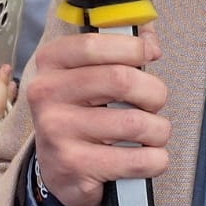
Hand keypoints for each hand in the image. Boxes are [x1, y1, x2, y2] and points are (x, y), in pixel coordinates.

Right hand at [26, 31, 168, 205]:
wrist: (58, 168)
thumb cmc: (82, 113)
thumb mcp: (87, 74)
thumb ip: (118, 49)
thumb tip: (149, 38)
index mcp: (50, 62)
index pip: (93, 45)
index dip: (131, 47)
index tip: (149, 53)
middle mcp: (46, 93)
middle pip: (121, 80)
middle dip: (154, 92)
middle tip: (154, 101)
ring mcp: (57, 130)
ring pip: (135, 123)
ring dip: (158, 130)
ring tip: (151, 133)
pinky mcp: (75, 165)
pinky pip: (138, 159)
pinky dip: (156, 159)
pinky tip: (147, 157)